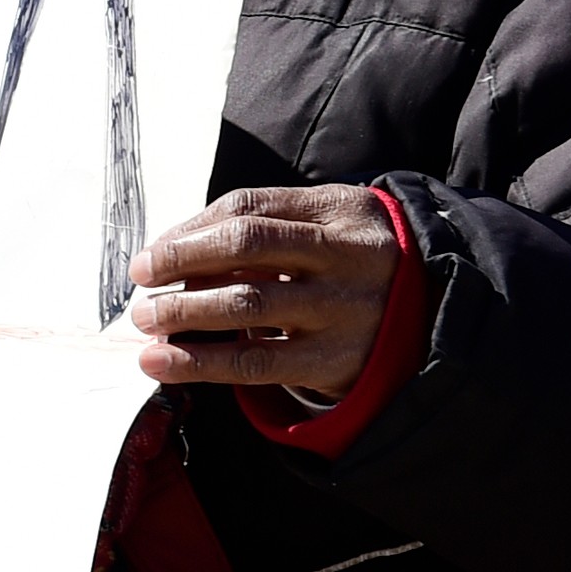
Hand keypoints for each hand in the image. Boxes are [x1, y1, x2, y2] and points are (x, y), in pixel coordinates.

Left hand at [127, 187, 399, 389]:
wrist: (430, 317)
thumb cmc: (350, 263)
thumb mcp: (326, 224)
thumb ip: (262, 226)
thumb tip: (173, 249)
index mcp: (340, 210)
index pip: (249, 208)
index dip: (191, 230)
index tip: (151, 252)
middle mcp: (346, 255)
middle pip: (246, 246)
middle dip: (181, 261)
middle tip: (141, 280)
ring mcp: (343, 309)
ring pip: (246, 304)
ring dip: (182, 312)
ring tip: (146, 322)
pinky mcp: (334, 360)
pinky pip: (255, 363)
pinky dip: (198, 363)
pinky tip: (160, 362)